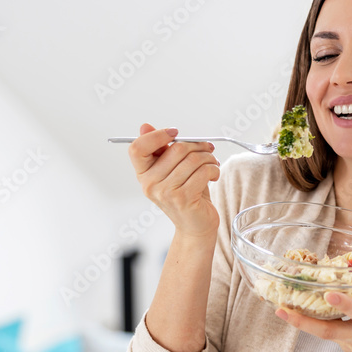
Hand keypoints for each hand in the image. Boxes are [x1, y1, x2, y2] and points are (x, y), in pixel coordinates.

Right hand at [128, 123, 220, 238]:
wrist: (195, 225)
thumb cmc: (185, 194)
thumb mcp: (170, 169)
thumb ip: (159, 149)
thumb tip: (145, 126)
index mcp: (143, 174)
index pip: (137, 148)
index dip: (157, 135)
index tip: (175, 133)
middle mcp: (150, 184)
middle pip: (176, 149)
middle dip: (197, 146)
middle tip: (207, 149)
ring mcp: (166, 193)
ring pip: (193, 159)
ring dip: (208, 158)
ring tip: (212, 164)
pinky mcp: (184, 199)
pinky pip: (203, 171)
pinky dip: (214, 169)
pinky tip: (213, 175)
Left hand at [274, 276, 351, 351]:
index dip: (345, 305)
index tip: (329, 295)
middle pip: (330, 331)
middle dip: (304, 323)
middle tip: (283, 310)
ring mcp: (351, 344)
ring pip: (324, 332)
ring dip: (302, 323)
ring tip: (282, 310)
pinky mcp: (345, 349)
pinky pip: (329, 332)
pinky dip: (315, 322)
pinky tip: (299, 311)